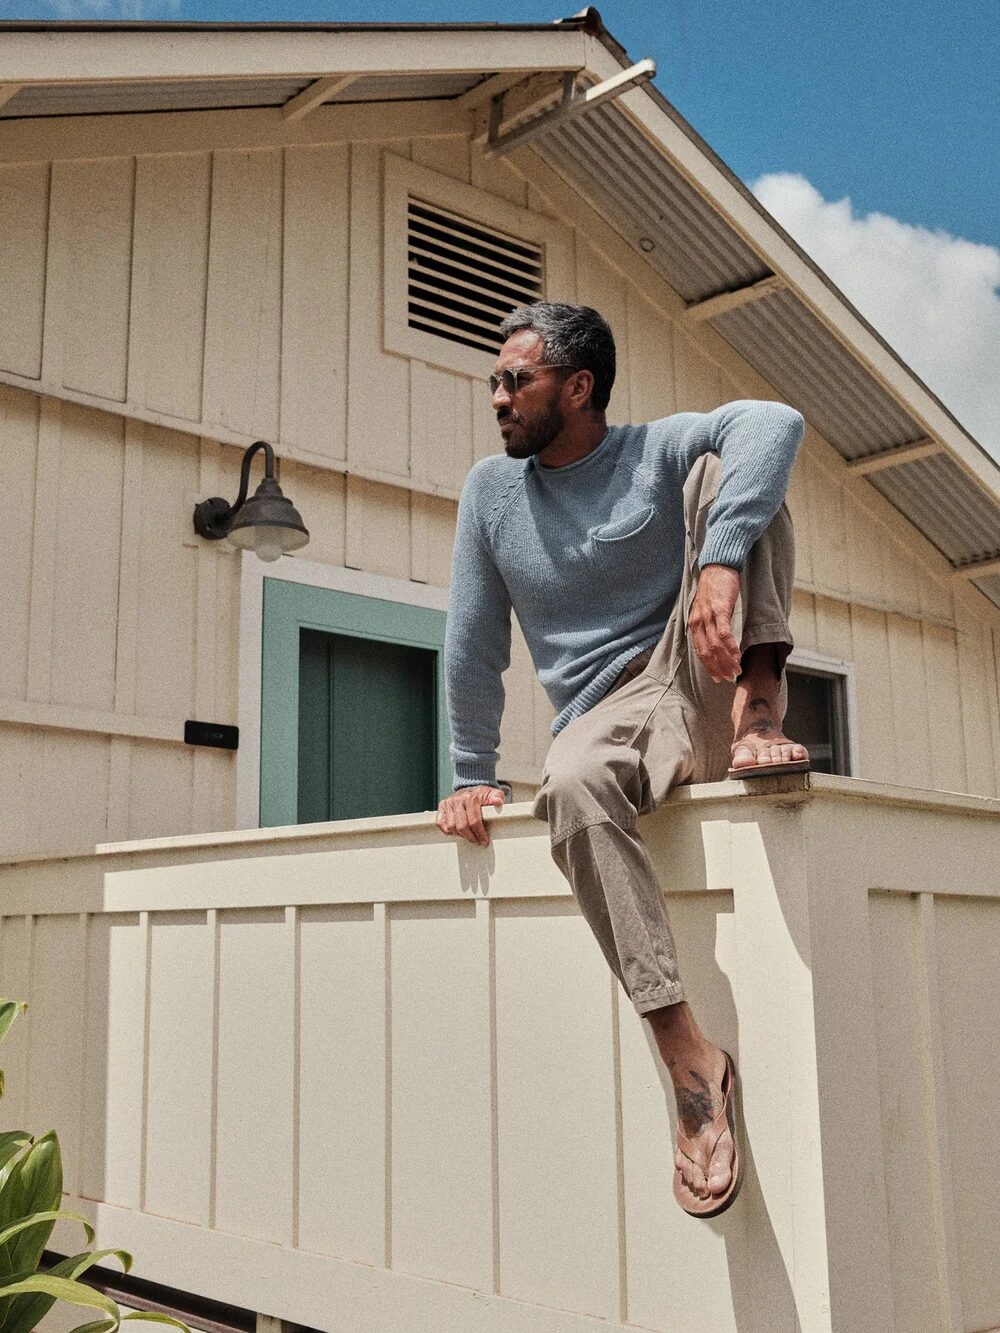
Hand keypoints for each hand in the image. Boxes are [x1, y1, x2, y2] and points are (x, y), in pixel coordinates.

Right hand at [436, 785, 504, 846]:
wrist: (470, 788)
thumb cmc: (482, 795)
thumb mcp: (493, 793)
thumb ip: (497, 796)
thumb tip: (498, 802)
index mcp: (470, 798)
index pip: (474, 821)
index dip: (480, 834)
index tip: (484, 841)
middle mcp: (457, 800)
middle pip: (462, 826)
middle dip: (471, 837)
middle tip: (478, 842)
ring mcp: (448, 803)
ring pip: (451, 827)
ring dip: (460, 835)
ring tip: (469, 836)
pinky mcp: (441, 807)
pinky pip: (441, 824)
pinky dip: (449, 831)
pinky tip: (458, 832)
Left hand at [687, 564, 741, 682]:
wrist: (718, 566)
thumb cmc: (715, 588)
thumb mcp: (707, 609)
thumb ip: (709, 625)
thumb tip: (717, 643)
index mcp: (694, 623)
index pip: (700, 651)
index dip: (709, 667)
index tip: (718, 678)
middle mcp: (698, 622)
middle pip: (707, 652)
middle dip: (718, 668)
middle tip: (729, 677)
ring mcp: (708, 616)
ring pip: (715, 645)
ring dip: (726, 660)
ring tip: (736, 669)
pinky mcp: (720, 609)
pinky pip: (724, 632)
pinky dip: (730, 646)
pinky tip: (737, 654)